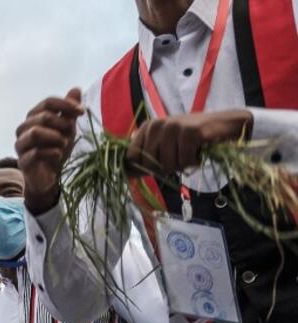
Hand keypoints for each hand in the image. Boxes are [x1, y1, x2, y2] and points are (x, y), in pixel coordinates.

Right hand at [15, 88, 84, 214]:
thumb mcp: (67, 128)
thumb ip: (68, 110)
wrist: (49, 176)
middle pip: (43, 116)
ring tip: (63, 144)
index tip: (82, 111)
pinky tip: (58, 155)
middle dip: (61, 124)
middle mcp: (23, 129)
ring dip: (55, 137)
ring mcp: (20, 145)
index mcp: (33, 117)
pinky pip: (36, 152)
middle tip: (70, 133)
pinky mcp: (22, 161)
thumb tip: (76, 89)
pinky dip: (52, 152)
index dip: (66, 104)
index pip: (47, 102)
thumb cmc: (56, 149)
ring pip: (35, 132)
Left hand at [126, 109, 253, 176]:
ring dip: (181, 166)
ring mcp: (173, 127)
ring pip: (168, 165)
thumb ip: (147, 153)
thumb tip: (126, 170)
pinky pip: (184, 161)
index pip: (132, 156)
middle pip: (149, 164)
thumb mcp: (166, 143)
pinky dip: (193, 162)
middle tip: (179, 159)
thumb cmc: (192, 138)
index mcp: (148, 127)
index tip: (153, 171)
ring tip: (190, 153)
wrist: (224, 124)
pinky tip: (199, 152)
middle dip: (165, 169)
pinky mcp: (190, 132)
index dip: (140, 169)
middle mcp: (157, 125)